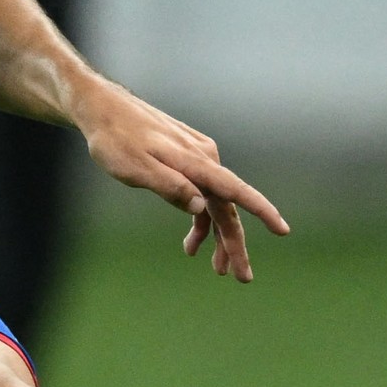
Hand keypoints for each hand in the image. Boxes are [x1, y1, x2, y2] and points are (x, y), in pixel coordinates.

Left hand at [77, 84, 289, 282]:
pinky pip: (203, 193)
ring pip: (215, 203)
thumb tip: (201, 207)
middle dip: (235, 243)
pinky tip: (194, 241)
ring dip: (217, 236)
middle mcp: (204, 158)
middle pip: (226, 206)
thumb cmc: (114, 139)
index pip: (235, 191)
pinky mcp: (187, 159)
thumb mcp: (136, 168)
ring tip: (217, 268)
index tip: (282, 230)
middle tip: (241, 277)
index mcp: (195, 162)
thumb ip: (170, 187)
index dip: (261, 211)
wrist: (103, 110)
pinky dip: (201, 218)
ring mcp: (197, 158)